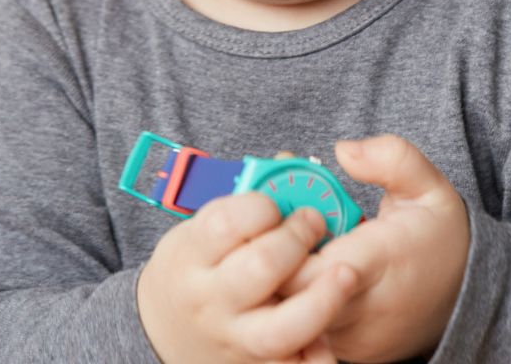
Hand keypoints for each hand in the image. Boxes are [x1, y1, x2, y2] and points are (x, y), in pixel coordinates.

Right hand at [136, 192, 360, 363]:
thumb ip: (245, 200)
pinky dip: (315, 356)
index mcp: (192, 254)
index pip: (224, 223)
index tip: (277, 200)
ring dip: (320, 298)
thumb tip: (289, 166)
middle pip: (260, 268)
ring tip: (344, 271)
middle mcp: (210, 299)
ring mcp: (234, 336)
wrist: (166, 329)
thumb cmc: (198, 263)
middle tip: (315, 222)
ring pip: (281, 327)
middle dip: (297, 239)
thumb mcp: (203, 226)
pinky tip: (331, 340)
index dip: (261, 205)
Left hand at [281, 136, 469, 362]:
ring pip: (289, 316)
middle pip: (290, 294)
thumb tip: (343, 151)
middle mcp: (364, 308)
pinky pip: (300, 331)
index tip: (289, 213)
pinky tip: (298, 273)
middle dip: (271, 259)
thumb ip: (391, 159)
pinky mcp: (344, 351)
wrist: (469, 299)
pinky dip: (291, 302)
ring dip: (278, 282)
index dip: (286, 241)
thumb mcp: (429, 186)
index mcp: (383, 261)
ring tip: (283, 249)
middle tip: (272, 229)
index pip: (311, 267)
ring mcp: (351, 337)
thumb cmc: (442, 239)